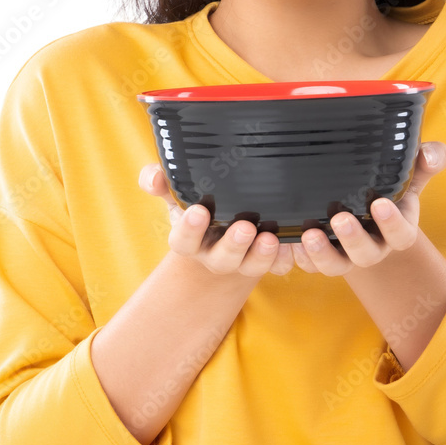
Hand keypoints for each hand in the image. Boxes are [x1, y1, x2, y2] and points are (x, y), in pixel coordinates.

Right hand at [138, 164, 295, 276]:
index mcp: (189, 240)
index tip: (199, 211)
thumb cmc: (200, 203)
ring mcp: (242, 261)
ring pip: (250, 266)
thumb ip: (161, 181)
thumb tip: (154, 177)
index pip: (183, 241)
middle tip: (244, 228)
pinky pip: (277, 267)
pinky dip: (283, 258)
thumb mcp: (178, 191)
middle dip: (232, 246)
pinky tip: (291, 243)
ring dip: (260, 255)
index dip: (189, 230)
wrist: (226, 222)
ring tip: (270, 238)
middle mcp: (214, 255)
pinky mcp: (266, 261)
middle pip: (221, 259)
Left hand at [292, 142, 445, 276]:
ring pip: (335, 265)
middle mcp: (372, 247)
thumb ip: (426, 160)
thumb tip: (433, 156)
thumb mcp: (409, 173)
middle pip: (366, 254)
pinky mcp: (321, 257)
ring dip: (322, 254)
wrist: (364, 204)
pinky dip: (299, 257)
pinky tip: (288, 241)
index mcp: (397, 230)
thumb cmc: (388, 187)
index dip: (392, 224)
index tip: (380, 203)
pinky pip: (310, 265)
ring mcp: (345, 255)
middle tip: (340, 218)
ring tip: (308, 235)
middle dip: (353, 239)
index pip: (401, 235)